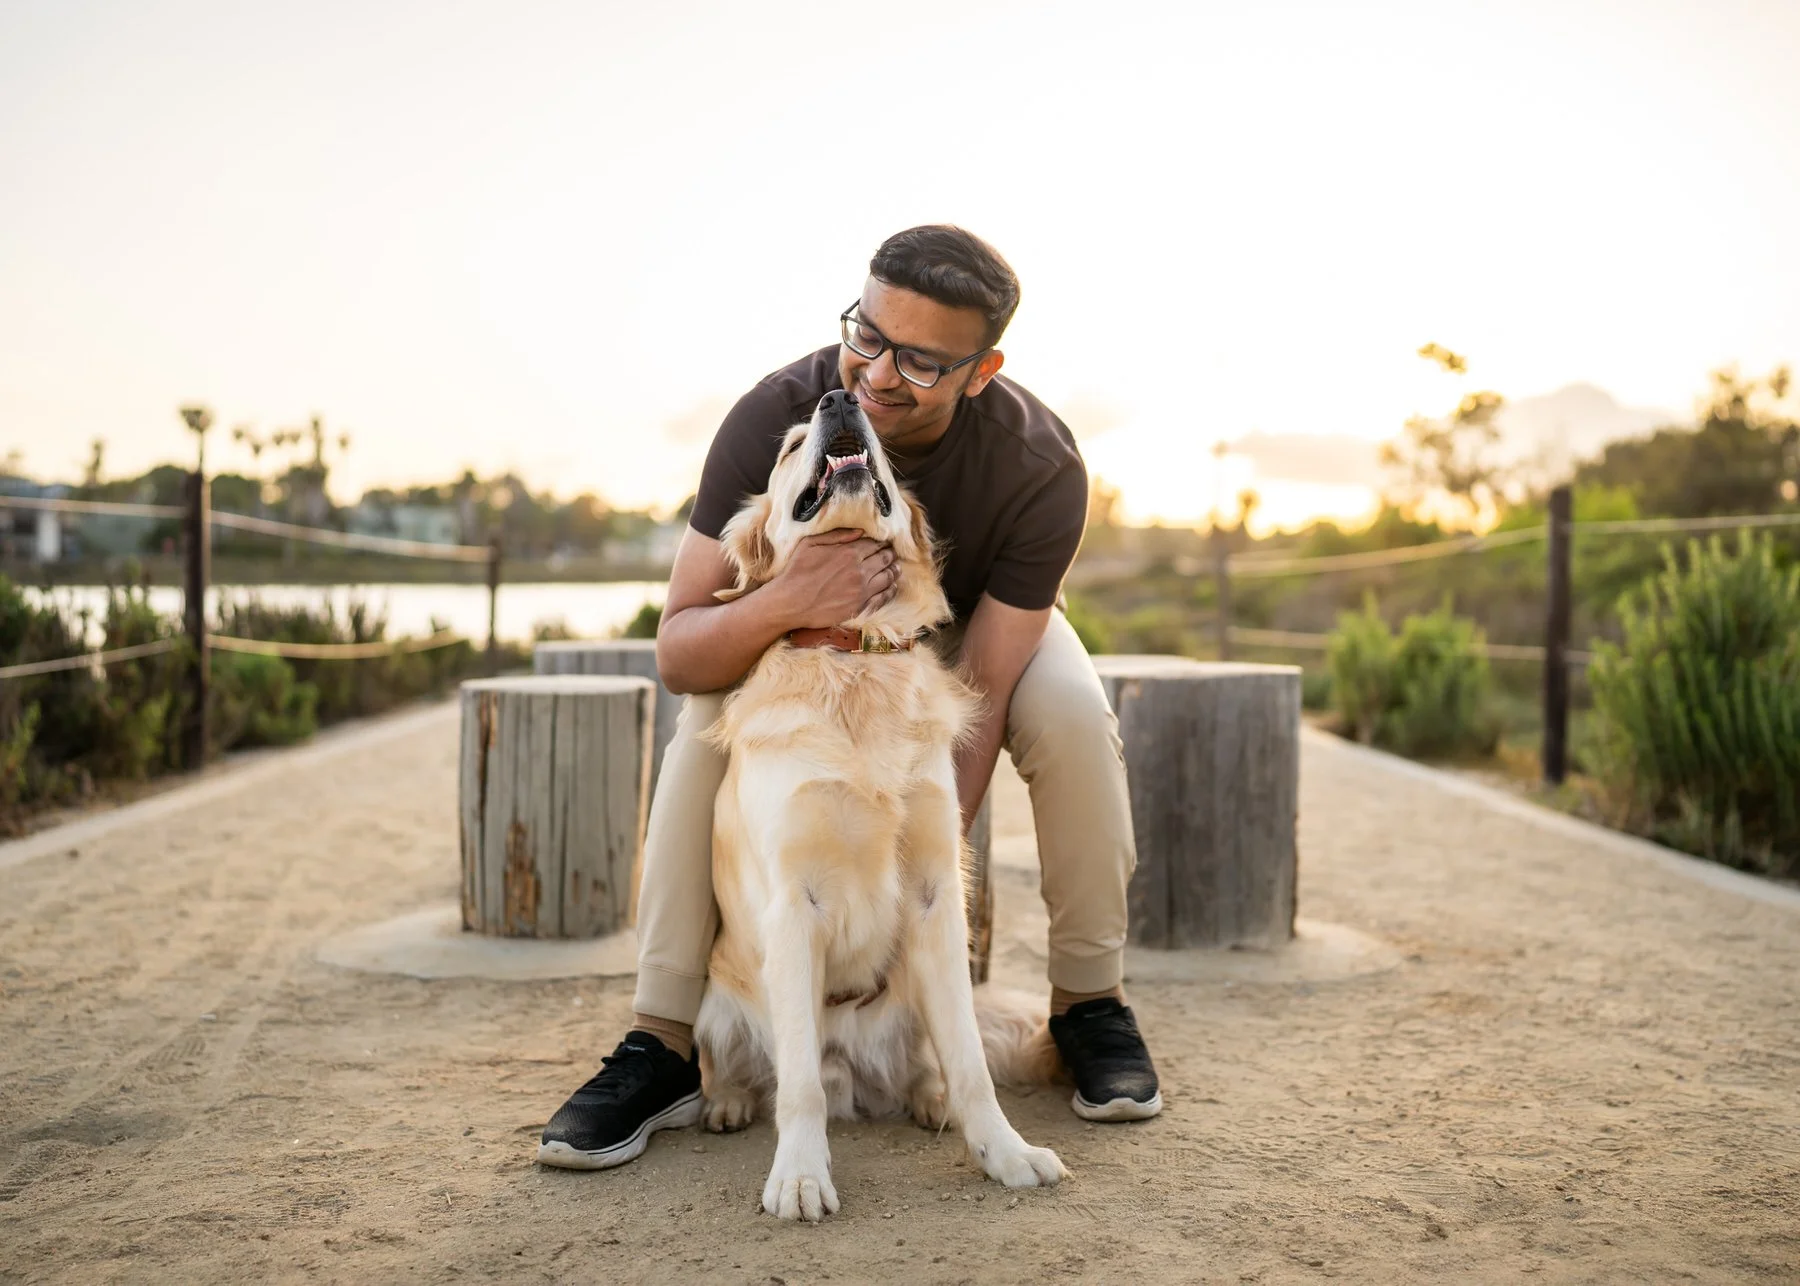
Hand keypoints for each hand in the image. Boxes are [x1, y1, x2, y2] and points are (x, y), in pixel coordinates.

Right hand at [773, 528, 897, 626]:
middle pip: (885, 559)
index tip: (883, 542)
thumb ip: (837, 535)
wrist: (789, 602)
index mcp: (849, 553)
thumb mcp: (811, 544)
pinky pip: (884, 597)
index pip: (874, 544)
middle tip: (892, 553)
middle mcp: (859, 571)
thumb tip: (860, 531)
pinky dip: (891, 590)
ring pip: (888, 577)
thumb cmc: (796, 571)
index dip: (881, 542)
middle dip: (890, 554)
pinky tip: (892, 586)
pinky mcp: (860, 607)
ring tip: (896, 568)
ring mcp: (861, 591)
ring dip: (894, 570)